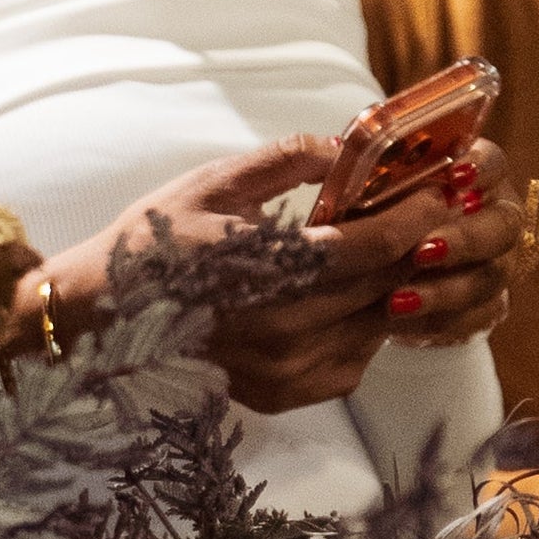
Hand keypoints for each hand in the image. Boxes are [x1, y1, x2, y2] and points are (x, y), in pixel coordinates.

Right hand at [16, 135, 518, 417]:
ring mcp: (283, 368)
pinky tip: (339, 303)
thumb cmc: (149, 245)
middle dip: (417, 248)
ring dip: (394, 290)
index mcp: (261, 268)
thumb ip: (284, 160)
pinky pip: (354, 359)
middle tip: (434, 217)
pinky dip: (361, 329)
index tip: (440, 192)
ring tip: (389, 257)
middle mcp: (278, 327)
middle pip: (386, 286)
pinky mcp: (284, 394)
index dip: (419, 216)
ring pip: (378, 325)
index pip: (373, 245)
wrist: (97, 321)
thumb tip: (348, 144)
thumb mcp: (208, 184)